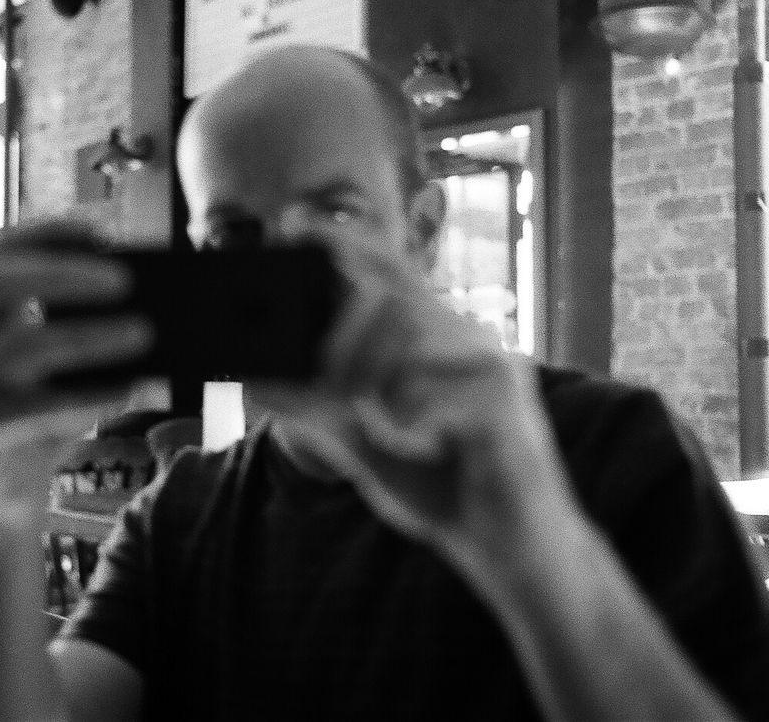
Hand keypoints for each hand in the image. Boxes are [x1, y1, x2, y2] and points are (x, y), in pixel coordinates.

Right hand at [0, 220, 152, 499]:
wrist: (6, 492)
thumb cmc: (44, 417)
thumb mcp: (68, 365)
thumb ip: (89, 329)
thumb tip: (154, 301)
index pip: (4, 249)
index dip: (51, 231)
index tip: (104, 227)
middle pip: (6, 280)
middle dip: (68, 272)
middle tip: (127, 280)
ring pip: (28, 345)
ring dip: (93, 336)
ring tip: (145, 333)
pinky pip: (38, 408)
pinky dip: (91, 397)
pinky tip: (132, 392)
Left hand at [253, 233, 578, 583]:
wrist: (515, 547)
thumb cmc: (441, 485)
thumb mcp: (364, 445)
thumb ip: (316, 409)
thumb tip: (253, 380)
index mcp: (438, 340)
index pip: (390, 275)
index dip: (346, 242)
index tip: (295, 222)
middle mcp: (469, 341)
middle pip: (391, 307)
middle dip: (344, 347)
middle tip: (336, 394)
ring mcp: (494, 372)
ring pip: (408, 356)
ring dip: (381, 402)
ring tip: (392, 436)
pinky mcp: (507, 411)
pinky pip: (434, 411)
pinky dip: (414, 436)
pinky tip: (431, 451)